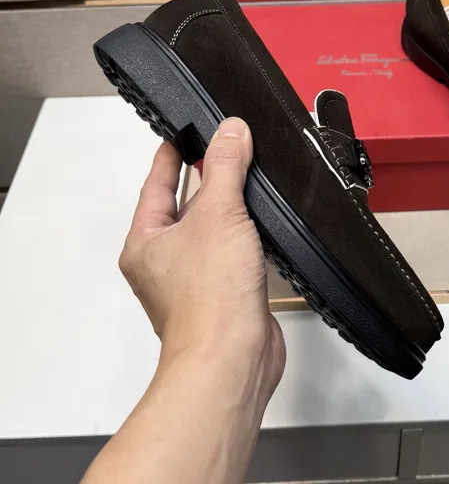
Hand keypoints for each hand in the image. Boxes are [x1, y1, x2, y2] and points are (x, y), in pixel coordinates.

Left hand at [120, 117, 285, 396]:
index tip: (181, 134)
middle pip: (183, 208)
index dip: (169, 156)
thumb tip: (230, 130)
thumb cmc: (209, 299)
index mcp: (147, 242)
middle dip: (204, 180)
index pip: (156, 185)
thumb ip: (225, 167)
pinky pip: (231, 254)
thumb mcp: (219, 214)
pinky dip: (245, 237)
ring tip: (246, 183)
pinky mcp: (224, 295)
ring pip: (210, 232)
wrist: (233, 356)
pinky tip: (262, 227)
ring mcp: (195, 281)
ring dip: (228, 209)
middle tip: (222, 151)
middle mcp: (165, 263)